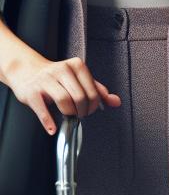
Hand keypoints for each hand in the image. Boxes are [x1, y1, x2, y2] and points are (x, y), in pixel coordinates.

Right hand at [5, 52, 120, 133]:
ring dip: (69, 113)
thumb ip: (97, 90)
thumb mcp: (79, 79)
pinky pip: (42, 110)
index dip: (93, 105)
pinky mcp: (31, 93)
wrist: (27, 71)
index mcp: (76, 66)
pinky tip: (53, 128)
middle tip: (79, 114)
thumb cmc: (57, 77)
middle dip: (82, 111)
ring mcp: (45, 81)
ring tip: (68, 115)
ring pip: (64, 100)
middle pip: (79, 96)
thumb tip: (116, 102)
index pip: (92, 90)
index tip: (89, 110)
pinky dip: (49, 122)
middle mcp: (61, 70)